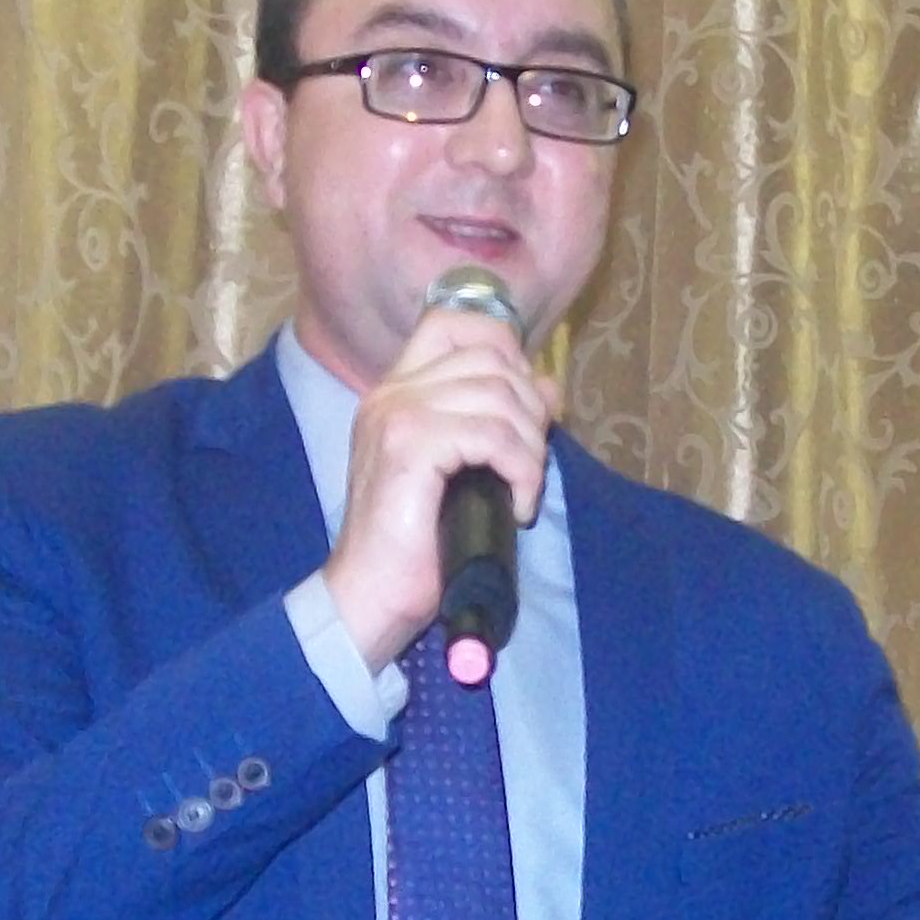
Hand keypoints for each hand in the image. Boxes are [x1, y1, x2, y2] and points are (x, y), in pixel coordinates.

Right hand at [321, 301, 560, 668]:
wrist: (371, 595)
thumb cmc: (418, 543)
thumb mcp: (465, 468)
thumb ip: (496, 421)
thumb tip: (549, 388)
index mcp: (396, 391)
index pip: (456, 324)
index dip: (505, 350)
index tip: (521, 407)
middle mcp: (391, 392)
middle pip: (490, 357)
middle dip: (530, 407)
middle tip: (529, 463)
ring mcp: (397, 415)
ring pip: (498, 396)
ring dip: (530, 446)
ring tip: (523, 489)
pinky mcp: (409, 447)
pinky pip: (492, 435)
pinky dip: (521, 470)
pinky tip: (517, 506)